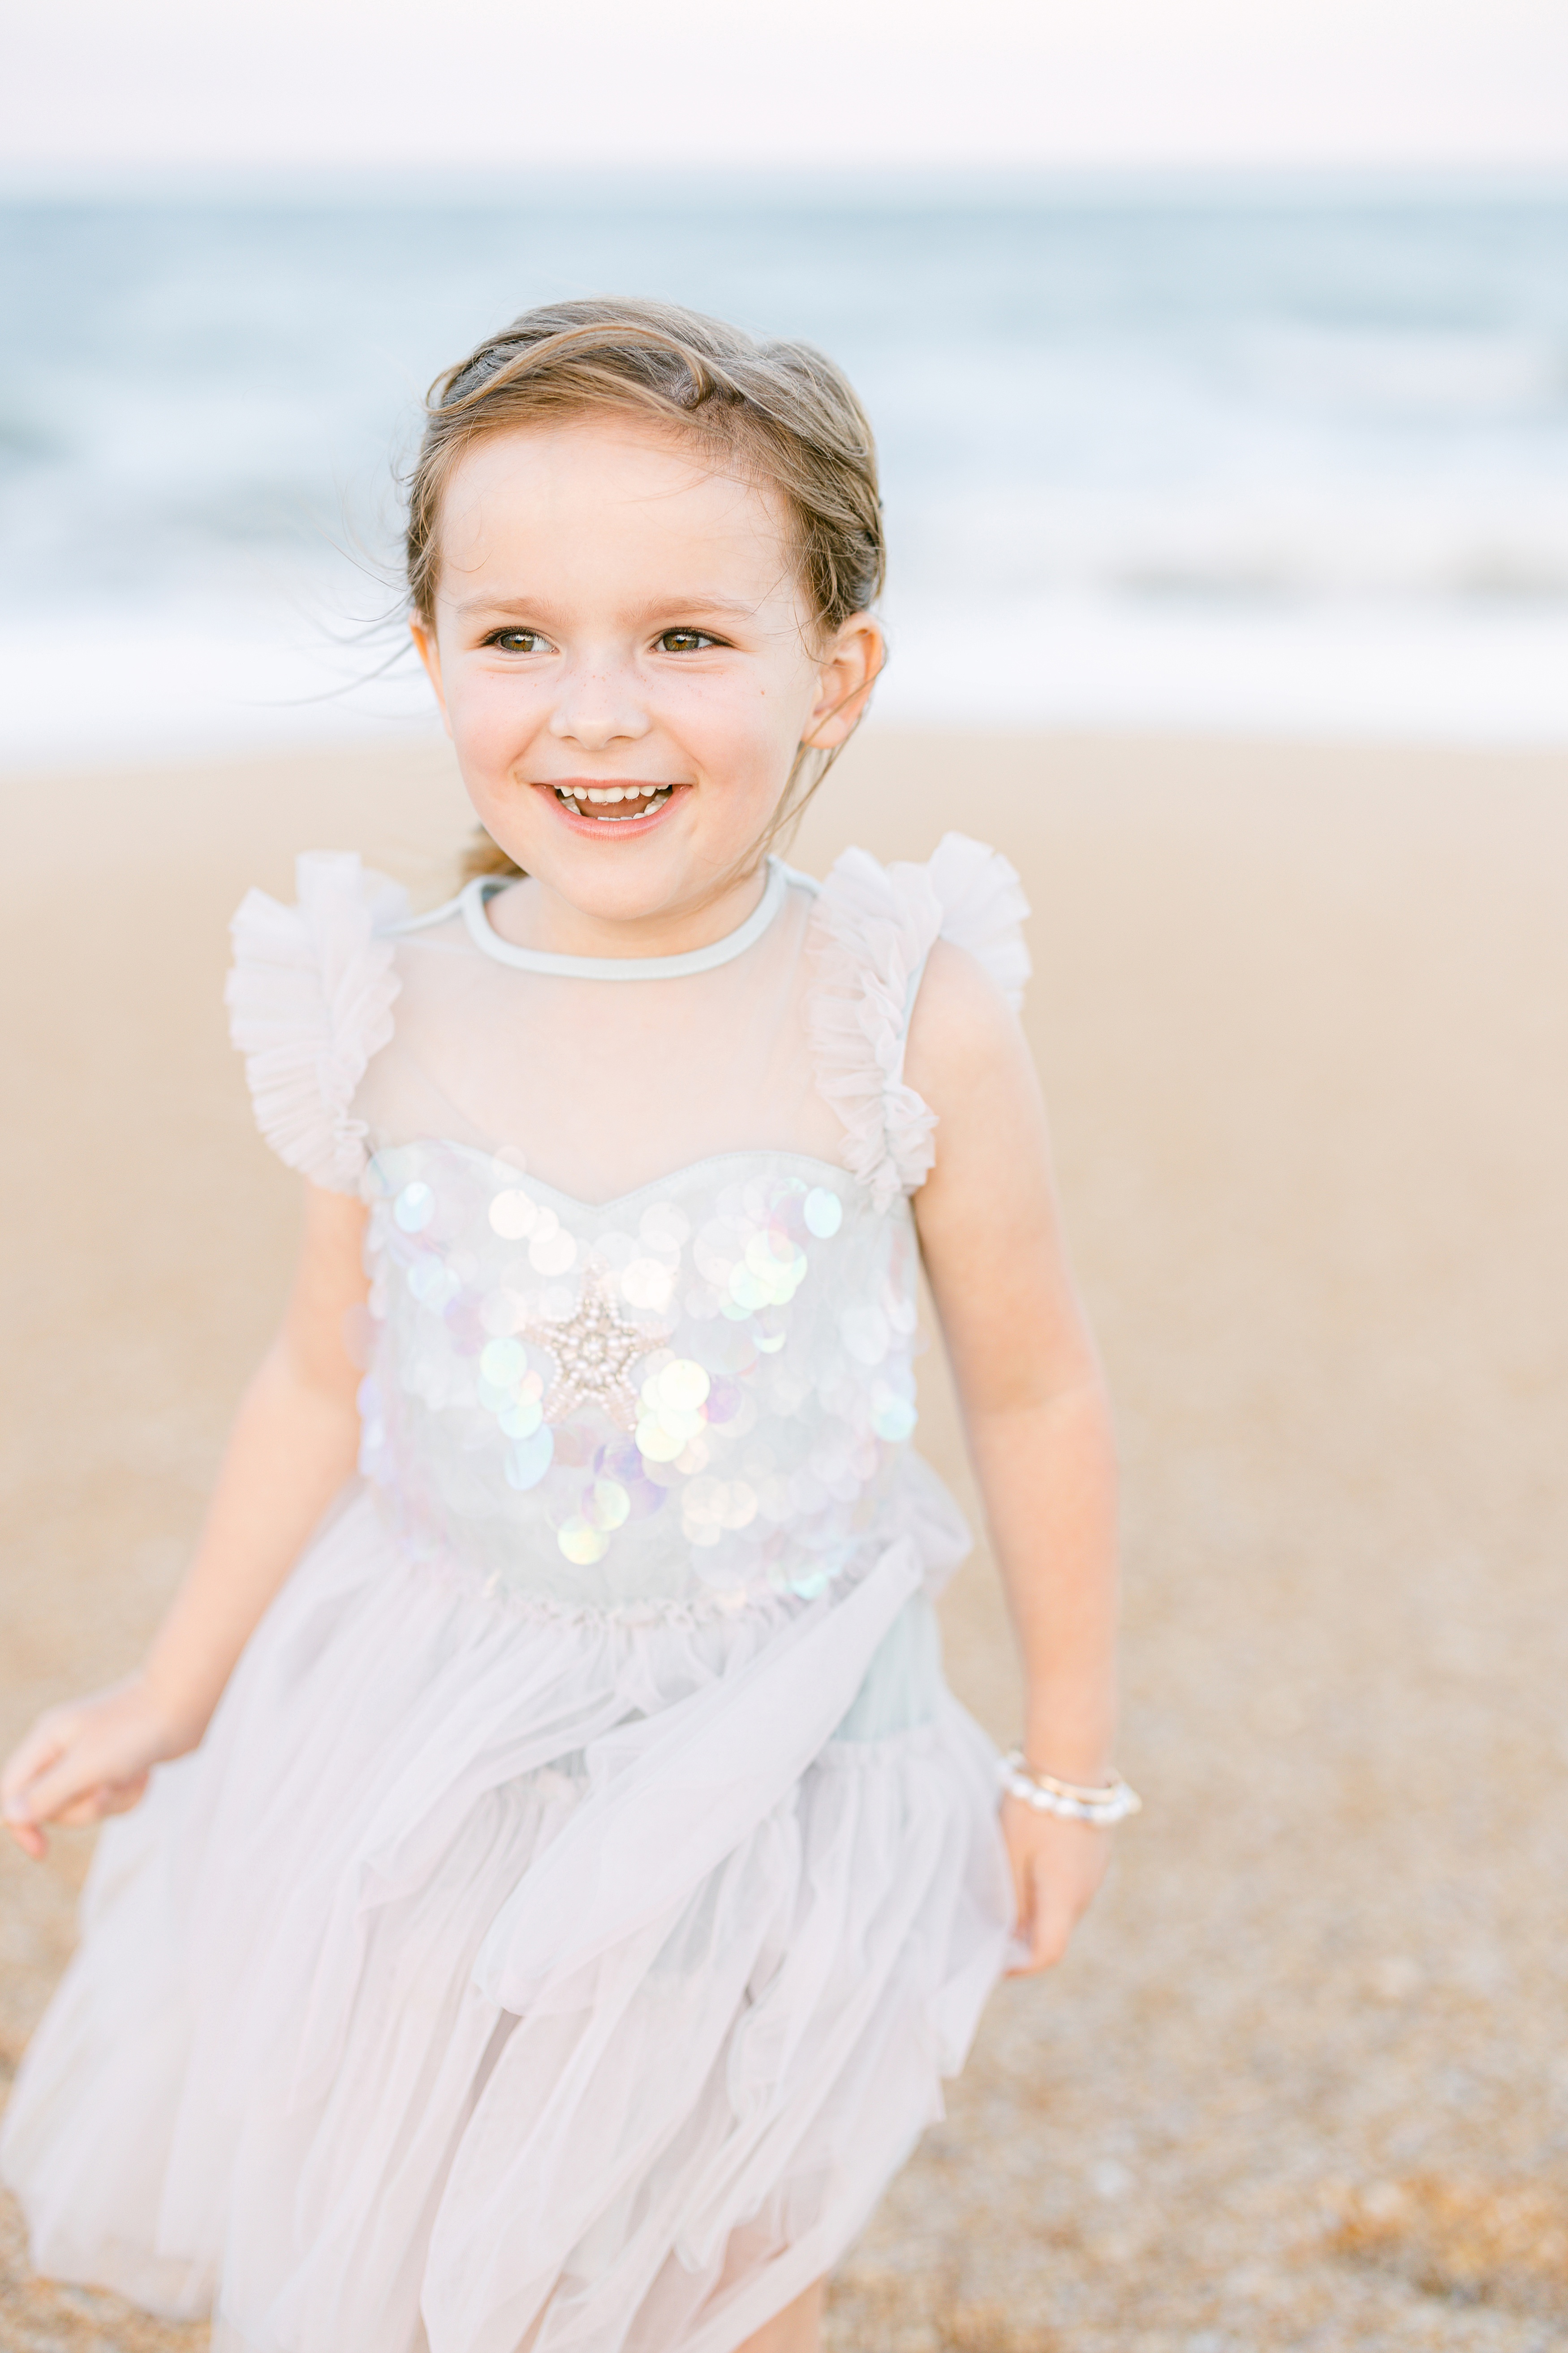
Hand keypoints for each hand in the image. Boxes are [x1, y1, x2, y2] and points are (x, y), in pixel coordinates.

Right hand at [1, 1674, 196, 1859]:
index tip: (42, 1851)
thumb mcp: (88, 1766)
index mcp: (46, 1740)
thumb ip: (48, 1793)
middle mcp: (62, 1749)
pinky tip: (145, 1775)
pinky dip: (129, 1796)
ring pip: (84, 1806)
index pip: (12, 1791)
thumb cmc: (136, 1730)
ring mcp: (89, 1758)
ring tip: (133, 1775)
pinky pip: (111, 1801)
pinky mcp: (115, 1767)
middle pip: (50, 1806)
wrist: (185, 1704)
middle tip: (109, 1786)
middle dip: (83, 1807)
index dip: (21, 1825)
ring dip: (112, 1801)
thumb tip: (10, 1816)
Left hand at [1001, 1796, 1110, 1974]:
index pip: (1048, 1953)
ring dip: (1038, 1908)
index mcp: (1065, 1898)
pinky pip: (1071, 1881)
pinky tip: (1027, 1863)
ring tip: (1004, 1893)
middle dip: (1025, 1937)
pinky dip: (1049, 1885)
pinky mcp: (1096, 1850)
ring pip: (1063, 1905)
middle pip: (1055, 1931)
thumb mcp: (1010, 1855)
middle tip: (991, 1928)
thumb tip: (1009, 1932)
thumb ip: (1010, 1898)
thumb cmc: (1034, 1808)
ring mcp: (1096, 1869)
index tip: (994, 1962)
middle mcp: (1086, 1891)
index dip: (1020, 1967)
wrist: (1071, 1759)